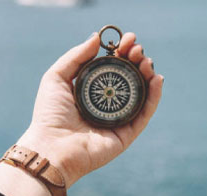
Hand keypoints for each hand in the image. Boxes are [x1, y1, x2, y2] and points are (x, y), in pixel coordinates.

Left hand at [17, 32, 163, 188]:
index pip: (112, 68)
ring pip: (140, 94)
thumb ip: (76, 56)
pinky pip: (145, 113)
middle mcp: (106, 103)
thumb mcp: (56, 77)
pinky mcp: (127, 133)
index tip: (127, 40)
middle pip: (128, 79)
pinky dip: (154, 97)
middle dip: (135, 61)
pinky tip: (156, 80)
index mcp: (91, 90)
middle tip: (137, 50)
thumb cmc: (50, 113)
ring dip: (147, 75)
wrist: (52, 147)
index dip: (122, 52)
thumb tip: (97, 38)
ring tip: (147, 62)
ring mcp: (118, 118)